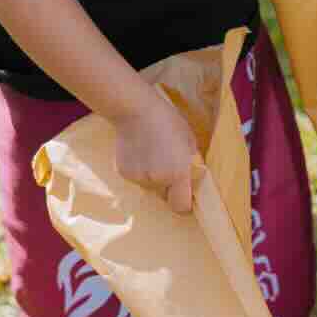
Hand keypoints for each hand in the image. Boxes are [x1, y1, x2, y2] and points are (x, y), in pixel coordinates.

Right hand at [113, 85, 205, 214]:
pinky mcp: (124, 173)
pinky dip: (140, 170)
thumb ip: (190, 163)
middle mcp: (157, 180)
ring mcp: (138, 178)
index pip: (181, 206)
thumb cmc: (167, 121)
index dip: (184, 203)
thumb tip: (192, 177)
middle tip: (169, 167)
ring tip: (152, 154)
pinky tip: (140, 151)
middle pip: (165, 197)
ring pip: (150, 187)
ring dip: (154, 177)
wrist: (135, 110)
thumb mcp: (189, 140)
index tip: (185, 196)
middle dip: (169, 188)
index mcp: (177, 173)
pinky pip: (137, 179)